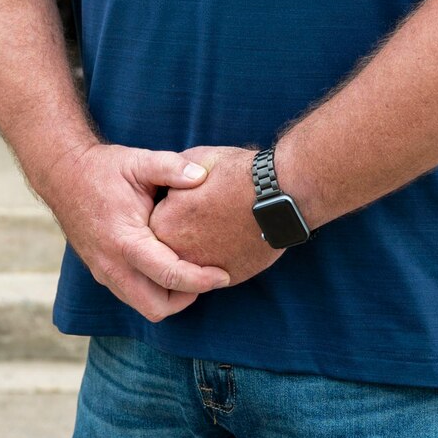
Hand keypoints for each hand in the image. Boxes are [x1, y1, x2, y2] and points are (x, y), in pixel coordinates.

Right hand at [34, 143, 231, 321]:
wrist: (62, 175)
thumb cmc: (103, 169)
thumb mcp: (138, 162)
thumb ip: (172, 167)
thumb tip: (203, 175)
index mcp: (125, 240)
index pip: (169, 276)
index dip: (202, 280)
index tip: (224, 274)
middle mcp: (111, 264)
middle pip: (156, 307)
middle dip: (186, 298)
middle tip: (206, 276)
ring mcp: (103, 272)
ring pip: (143, 306)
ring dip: (169, 297)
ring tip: (189, 272)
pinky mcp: (100, 272)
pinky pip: (132, 295)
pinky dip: (153, 290)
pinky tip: (167, 266)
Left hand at [148, 146, 283, 287]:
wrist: (279, 195)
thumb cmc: (237, 173)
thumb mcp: (195, 160)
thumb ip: (174, 173)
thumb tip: (171, 181)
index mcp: (163, 223)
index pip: (157, 219)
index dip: (174, 206)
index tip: (191, 198)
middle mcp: (177, 252)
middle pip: (172, 243)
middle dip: (186, 228)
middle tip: (209, 212)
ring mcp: (203, 268)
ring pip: (193, 259)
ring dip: (202, 245)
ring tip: (221, 224)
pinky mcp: (227, 278)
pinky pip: (215, 271)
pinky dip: (221, 258)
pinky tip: (233, 238)